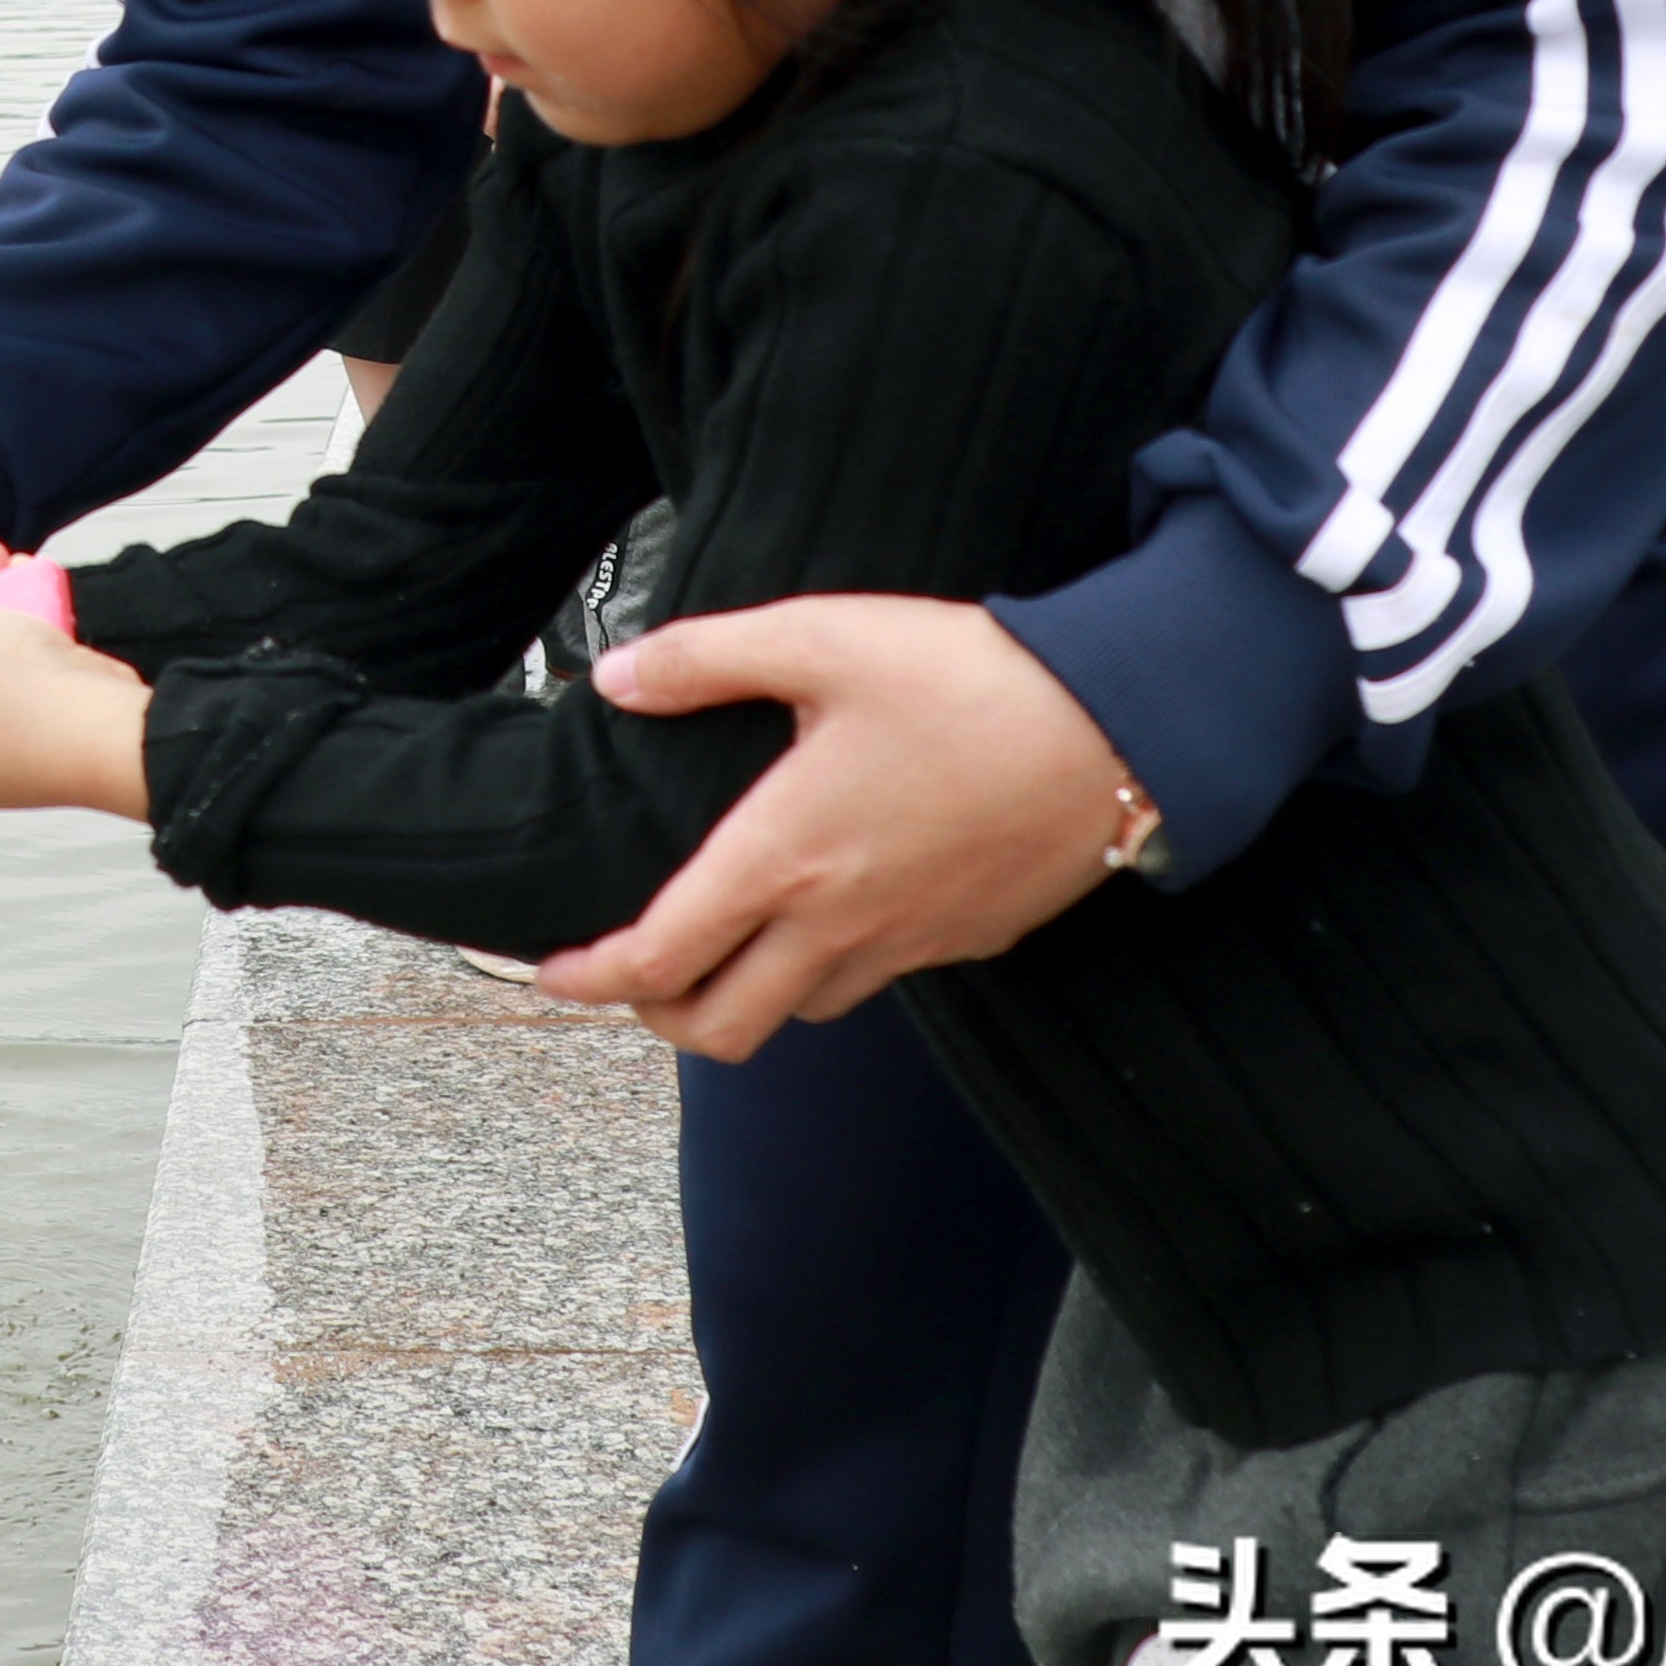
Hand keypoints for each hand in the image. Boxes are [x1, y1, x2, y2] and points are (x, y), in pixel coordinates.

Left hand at [523, 596, 1142, 1058]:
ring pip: (798, 1014)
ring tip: (723, 947)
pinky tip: (828, 915)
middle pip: (720, 1029)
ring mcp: (906, 945)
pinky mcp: (964, 943)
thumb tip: (614, 678)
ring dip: (744, 998)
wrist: (1118, 729)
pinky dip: (825, 974)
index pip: (660, 958)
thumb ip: (706, 658)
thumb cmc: (966, 678)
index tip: (548, 972)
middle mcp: (837, 923)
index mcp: (783, 857)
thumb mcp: (821, 636)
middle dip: (657, 1017)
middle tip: (630, 978)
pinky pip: (873, 984)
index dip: (589, 979)